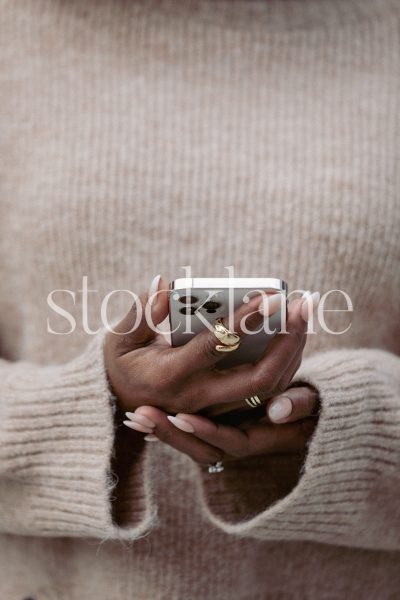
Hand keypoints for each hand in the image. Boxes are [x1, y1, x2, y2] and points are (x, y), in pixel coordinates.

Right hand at [104, 274, 312, 420]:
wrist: (121, 407)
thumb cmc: (121, 365)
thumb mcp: (120, 339)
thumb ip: (142, 312)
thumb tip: (164, 283)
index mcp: (171, 376)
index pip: (216, 347)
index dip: (245, 320)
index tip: (271, 295)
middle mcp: (199, 398)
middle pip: (258, 379)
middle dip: (288, 341)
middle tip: (304, 304)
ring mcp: (216, 410)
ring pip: (270, 388)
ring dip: (293, 350)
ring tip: (304, 310)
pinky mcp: (227, 411)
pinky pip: (267, 391)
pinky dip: (286, 361)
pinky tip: (294, 331)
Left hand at [128, 385, 318, 463]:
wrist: (303, 413)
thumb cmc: (310, 406)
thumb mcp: (312, 405)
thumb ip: (301, 406)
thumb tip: (278, 410)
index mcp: (263, 439)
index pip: (231, 442)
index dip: (207, 431)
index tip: (179, 417)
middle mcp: (241, 444)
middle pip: (201, 448)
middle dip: (171, 434)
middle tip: (141, 416)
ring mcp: (228, 439)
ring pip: (191, 444)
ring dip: (163, 433)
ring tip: (136, 418)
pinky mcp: (218, 430)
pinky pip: (189, 435)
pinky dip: (167, 428)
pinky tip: (142, 418)